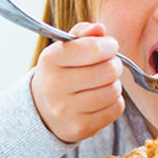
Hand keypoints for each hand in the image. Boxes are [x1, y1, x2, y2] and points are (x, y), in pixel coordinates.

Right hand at [31, 22, 124, 142]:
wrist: (41, 110)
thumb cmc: (61, 72)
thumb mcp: (65, 48)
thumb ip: (83, 33)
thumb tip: (100, 29)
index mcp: (51, 60)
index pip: (95, 49)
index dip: (110, 45)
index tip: (109, 47)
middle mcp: (55, 86)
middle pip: (109, 71)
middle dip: (114, 65)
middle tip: (108, 65)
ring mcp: (66, 110)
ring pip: (113, 91)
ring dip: (114, 84)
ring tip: (103, 83)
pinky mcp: (79, 128)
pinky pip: (115, 110)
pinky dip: (114, 102)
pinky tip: (101, 99)